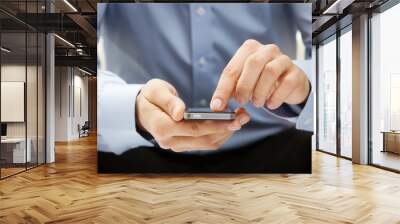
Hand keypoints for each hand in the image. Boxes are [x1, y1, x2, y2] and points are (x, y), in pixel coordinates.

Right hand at [136, 79, 250, 151]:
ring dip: (226, 133)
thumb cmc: (150, 96)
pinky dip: (219, 134)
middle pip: (204, 140)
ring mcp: (177, 146)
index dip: (215, 125)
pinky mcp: (183, 145)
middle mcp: (169, 142)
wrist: (142, 109)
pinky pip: (205, 143)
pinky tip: (230, 123)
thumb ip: (168, 101)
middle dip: (226, 129)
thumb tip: (180, 112)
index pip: (194, 130)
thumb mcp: (155, 91)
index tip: (233, 118)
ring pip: (207, 144)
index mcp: (162, 128)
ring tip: (241, 118)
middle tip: (244, 116)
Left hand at [210, 39, 309, 110]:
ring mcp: (283, 59)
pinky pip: (286, 83)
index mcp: (249, 49)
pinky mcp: (296, 72)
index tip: (217, 105)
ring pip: (270, 72)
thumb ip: (230, 92)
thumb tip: (217, 106)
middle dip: (244, 86)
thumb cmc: (261, 82)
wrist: (288, 84)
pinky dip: (276, 97)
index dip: (223, 88)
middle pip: (252, 64)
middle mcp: (266, 50)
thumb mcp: (243, 84)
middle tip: (241, 102)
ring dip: (260, 92)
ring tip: (257, 103)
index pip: (232, 68)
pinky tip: (271, 104)